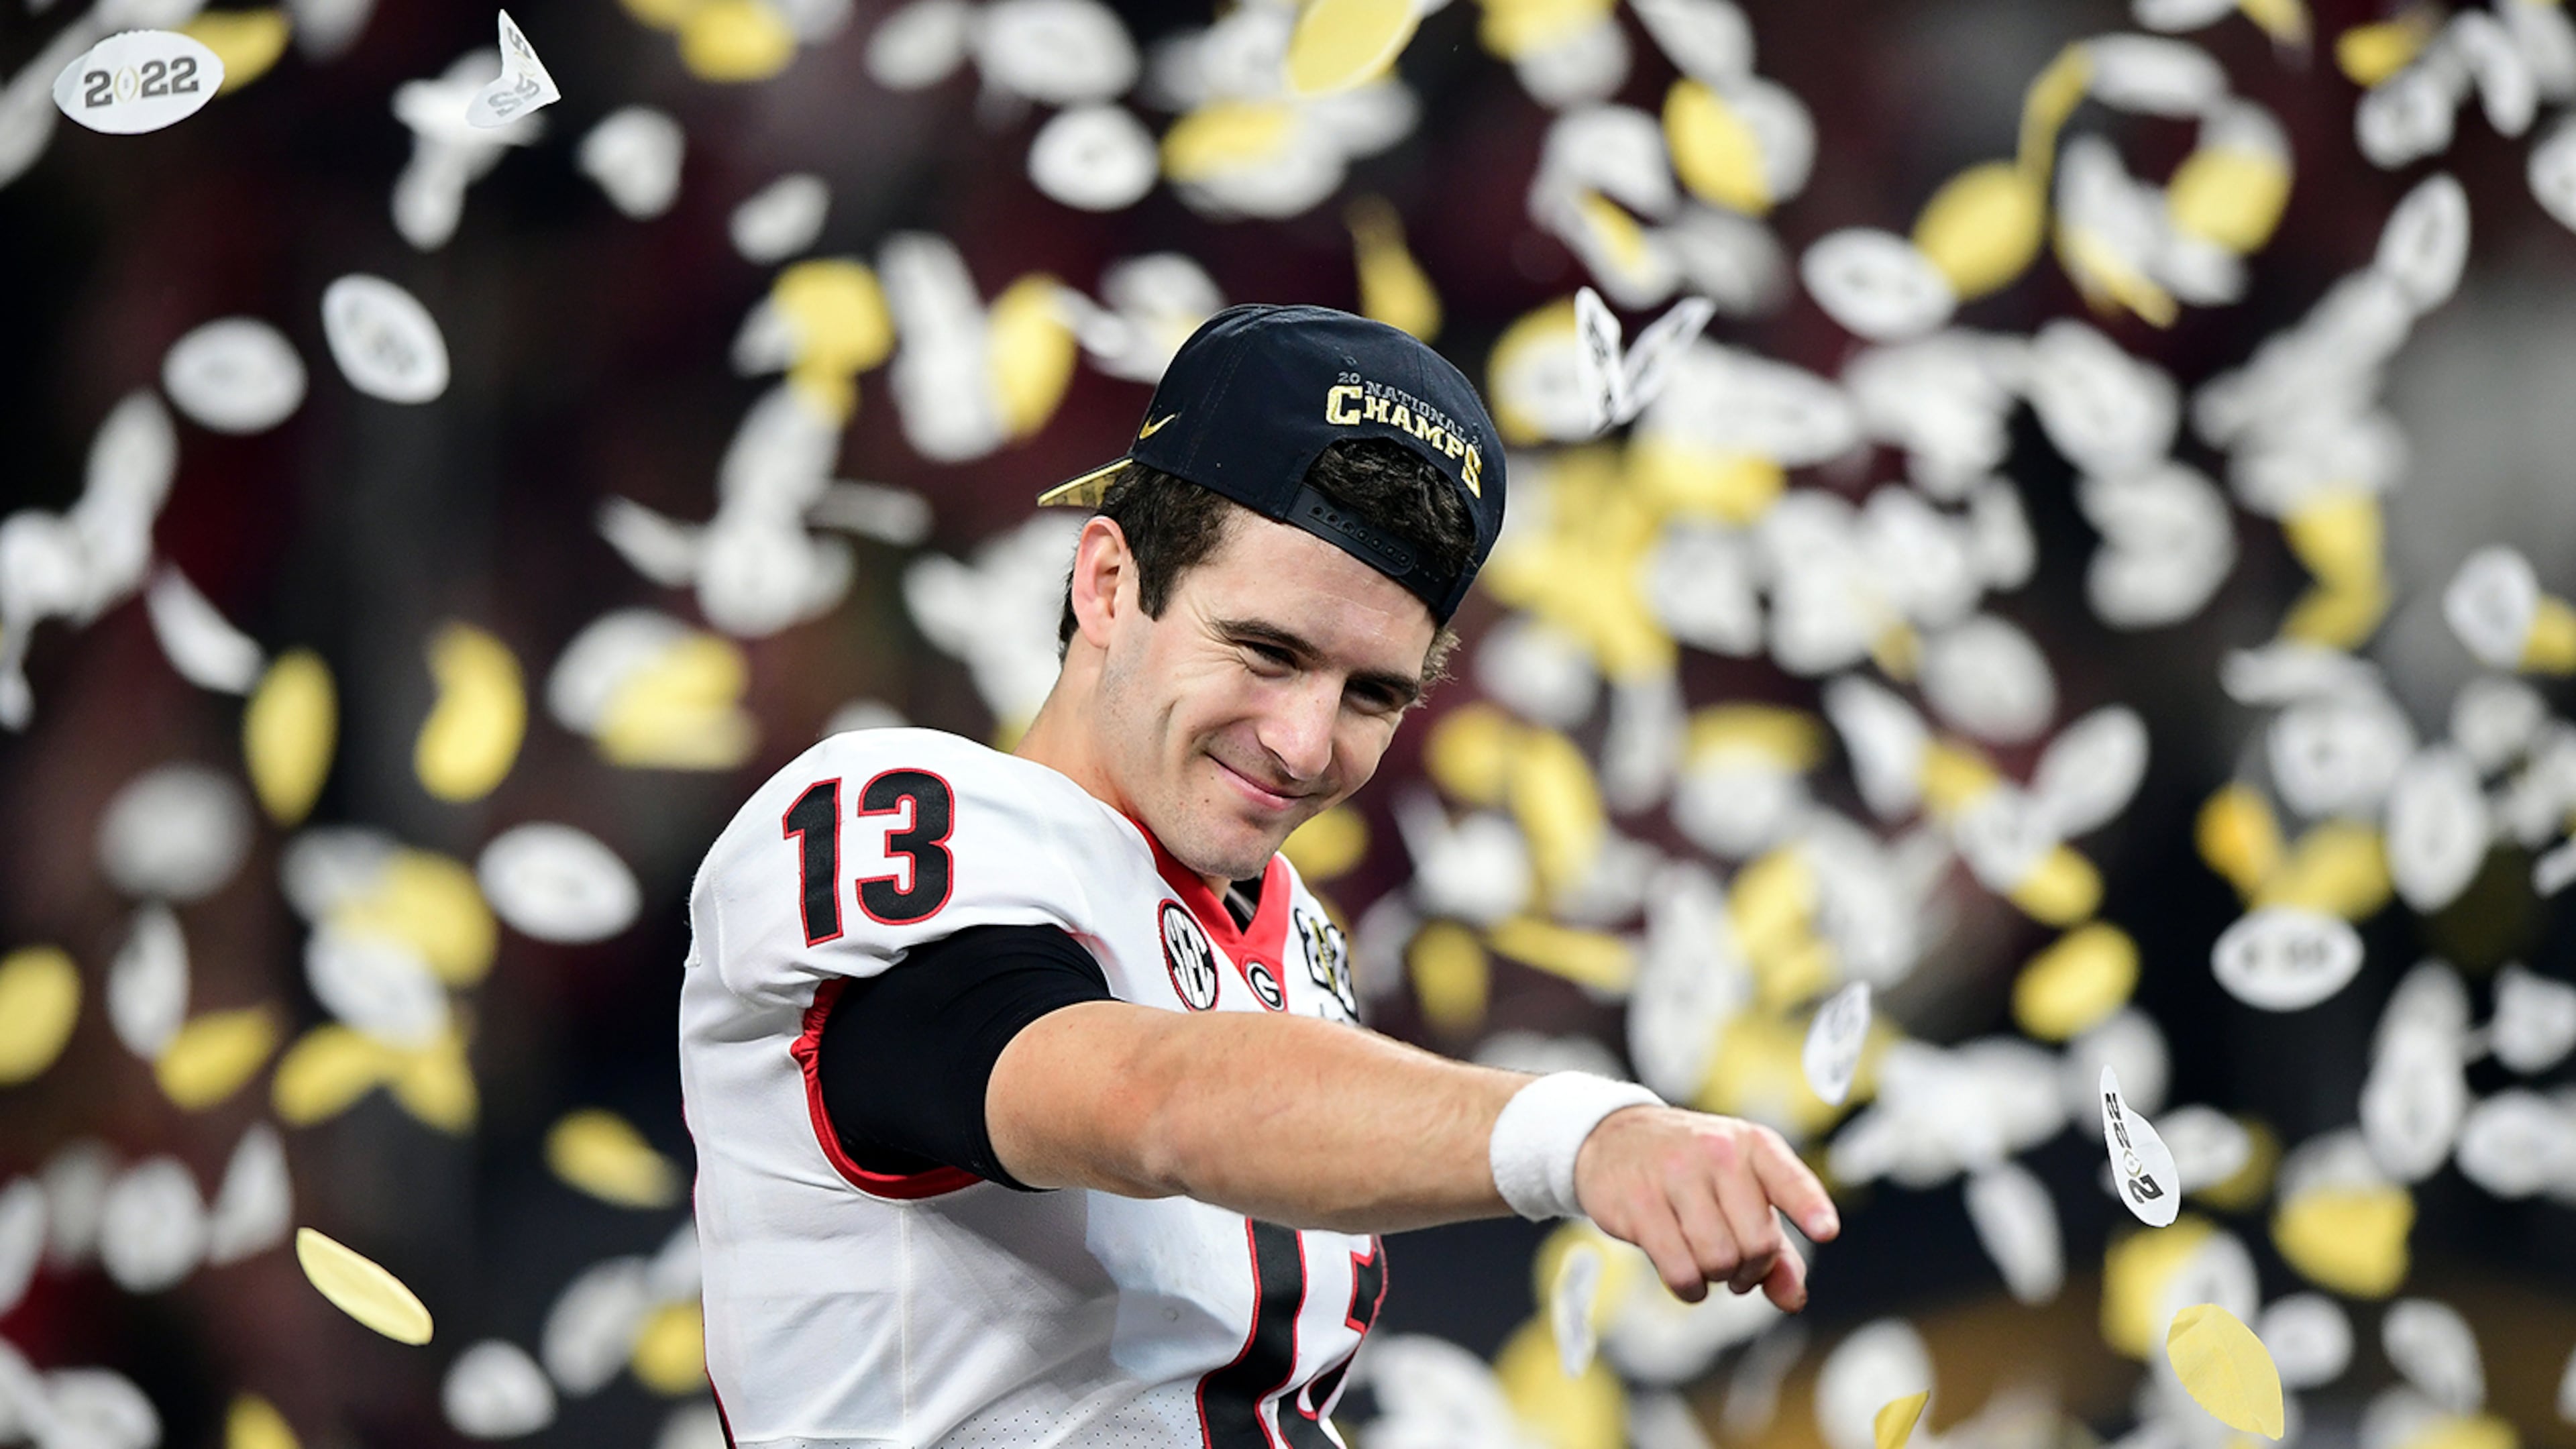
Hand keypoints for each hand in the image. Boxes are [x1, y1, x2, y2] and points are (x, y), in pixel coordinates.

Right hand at [1571, 1107, 1839, 1310]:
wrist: (1613, 1138)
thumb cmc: (1690, 1170)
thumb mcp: (1741, 1191)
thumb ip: (1776, 1247)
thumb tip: (1793, 1298)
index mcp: (1752, 1146)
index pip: (1789, 1178)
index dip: (1809, 1207)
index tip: (1826, 1231)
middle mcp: (1717, 1152)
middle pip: (1757, 1243)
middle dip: (1750, 1270)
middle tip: (1735, 1266)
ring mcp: (1675, 1174)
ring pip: (1718, 1260)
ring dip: (1716, 1279)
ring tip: (1706, 1263)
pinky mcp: (1639, 1202)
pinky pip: (1679, 1269)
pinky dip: (1689, 1288)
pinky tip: (1686, 1276)